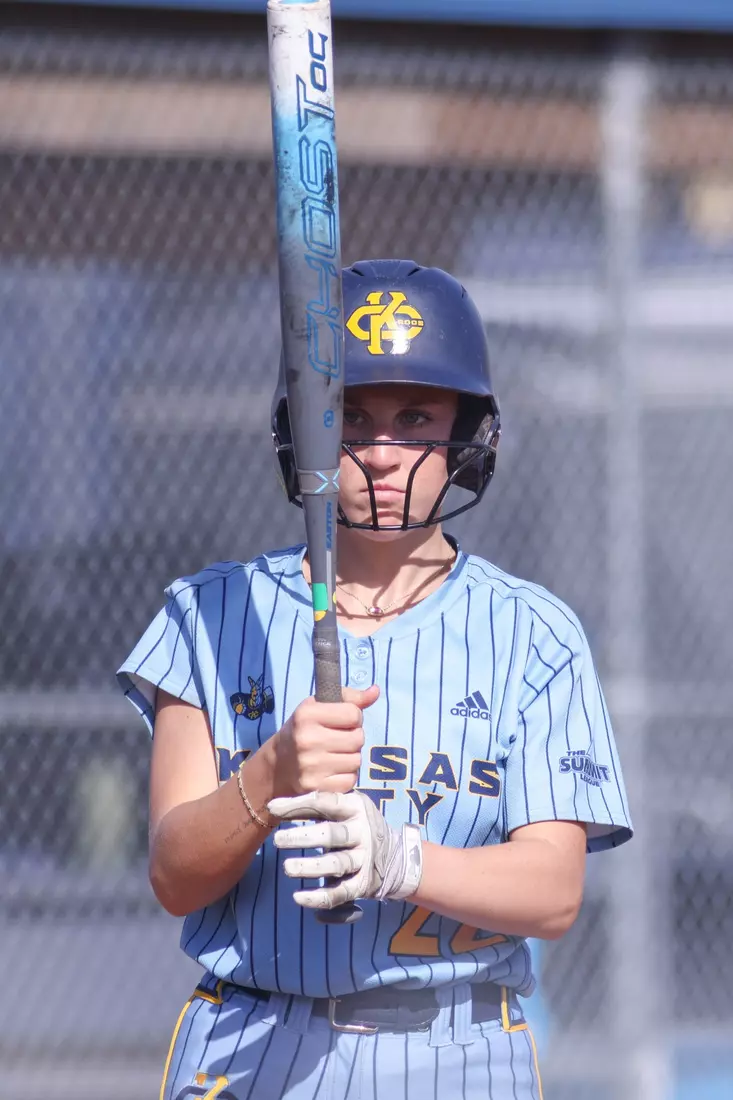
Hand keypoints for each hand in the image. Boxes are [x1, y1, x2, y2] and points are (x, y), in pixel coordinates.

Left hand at [267, 790, 422, 909]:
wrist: (398, 857)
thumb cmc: (356, 826)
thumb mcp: (345, 808)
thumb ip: (314, 806)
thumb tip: (274, 806)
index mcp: (356, 807)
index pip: (326, 802)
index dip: (299, 805)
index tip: (273, 809)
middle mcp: (362, 832)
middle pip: (331, 835)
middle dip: (304, 837)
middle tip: (277, 840)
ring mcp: (364, 859)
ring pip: (336, 864)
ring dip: (311, 868)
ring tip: (287, 868)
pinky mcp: (362, 885)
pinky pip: (340, 894)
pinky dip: (320, 898)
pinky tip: (299, 897)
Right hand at [268, 686, 378, 797]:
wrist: (277, 765)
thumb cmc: (304, 730)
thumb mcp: (318, 707)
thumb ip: (350, 698)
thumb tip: (376, 691)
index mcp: (306, 714)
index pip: (353, 713)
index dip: (353, 717)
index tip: (342, 722)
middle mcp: (307, 739)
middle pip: (358, 738)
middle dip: (353, 738)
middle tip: (339, 740)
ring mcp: (310, 765)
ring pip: (356, 760)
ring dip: (351, 758)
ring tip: (335, 755)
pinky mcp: (315, 787)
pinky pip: (350, 780)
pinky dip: (346, 776)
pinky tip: (333, 771)